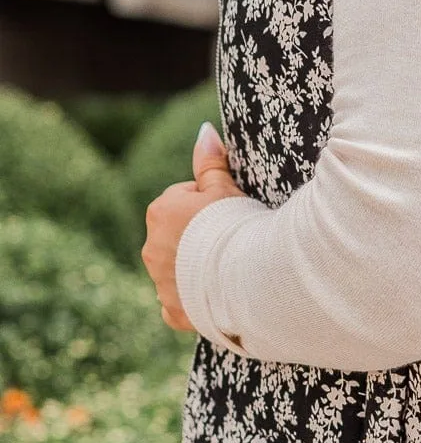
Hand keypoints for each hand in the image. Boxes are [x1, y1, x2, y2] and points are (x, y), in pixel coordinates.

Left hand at [142, 122, 245, 330]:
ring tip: (229, 267)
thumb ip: (210, 161)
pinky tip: (215, 295)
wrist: (247, 278)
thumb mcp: (225, 188)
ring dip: (196, 267)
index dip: (211, 205)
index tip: (231, 213)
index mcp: (161, 211)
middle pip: (178, 235)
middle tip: (233, 239)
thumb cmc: (237, 226)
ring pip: (176, 268)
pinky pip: (177, 302)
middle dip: (199, 236)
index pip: (183, 200)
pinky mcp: (174, 311)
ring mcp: (160, 282)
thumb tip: (203, 132)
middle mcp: (151, 247)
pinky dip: (192, 299)